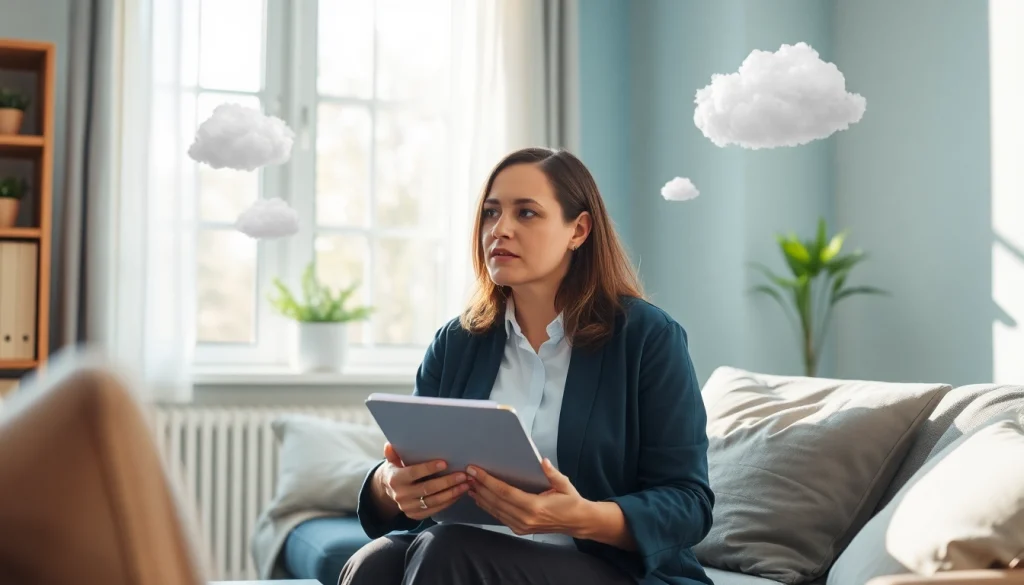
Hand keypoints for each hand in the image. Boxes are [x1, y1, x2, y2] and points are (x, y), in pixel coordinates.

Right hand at [376, 442, 470, 520]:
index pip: (414, 473)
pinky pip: (435, 510)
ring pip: (434, 501)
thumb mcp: (392, 461)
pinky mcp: (415, 515)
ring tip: (466, 484)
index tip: (445, 463)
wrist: (389, 491)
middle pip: (427, 489)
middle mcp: (401, 495)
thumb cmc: (397, 470)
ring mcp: (408, 507)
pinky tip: (459, 493)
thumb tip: (390, 444)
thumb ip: (393, 453)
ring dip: (452, 493)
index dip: (429, 468)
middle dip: (447, 482)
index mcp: (395, 479)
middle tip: (463, 475)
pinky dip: (449, 502)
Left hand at [466, 458, 591, 537]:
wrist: (578, 522)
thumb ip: (552, 474)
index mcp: (535, 506)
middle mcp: (525, 518)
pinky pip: (499, 517)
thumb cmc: (571, 502)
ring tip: (469, 484)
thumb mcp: (564, 485)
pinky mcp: (520, 530)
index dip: (487, 481)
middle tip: (467, 474)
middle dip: (479, 486)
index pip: (504, 492)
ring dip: (480, 497)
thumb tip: (542, 461)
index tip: (475, 470)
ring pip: (495, 510)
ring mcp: (521, 526)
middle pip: (495, 501)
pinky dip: (488, 507)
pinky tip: (480, 498)